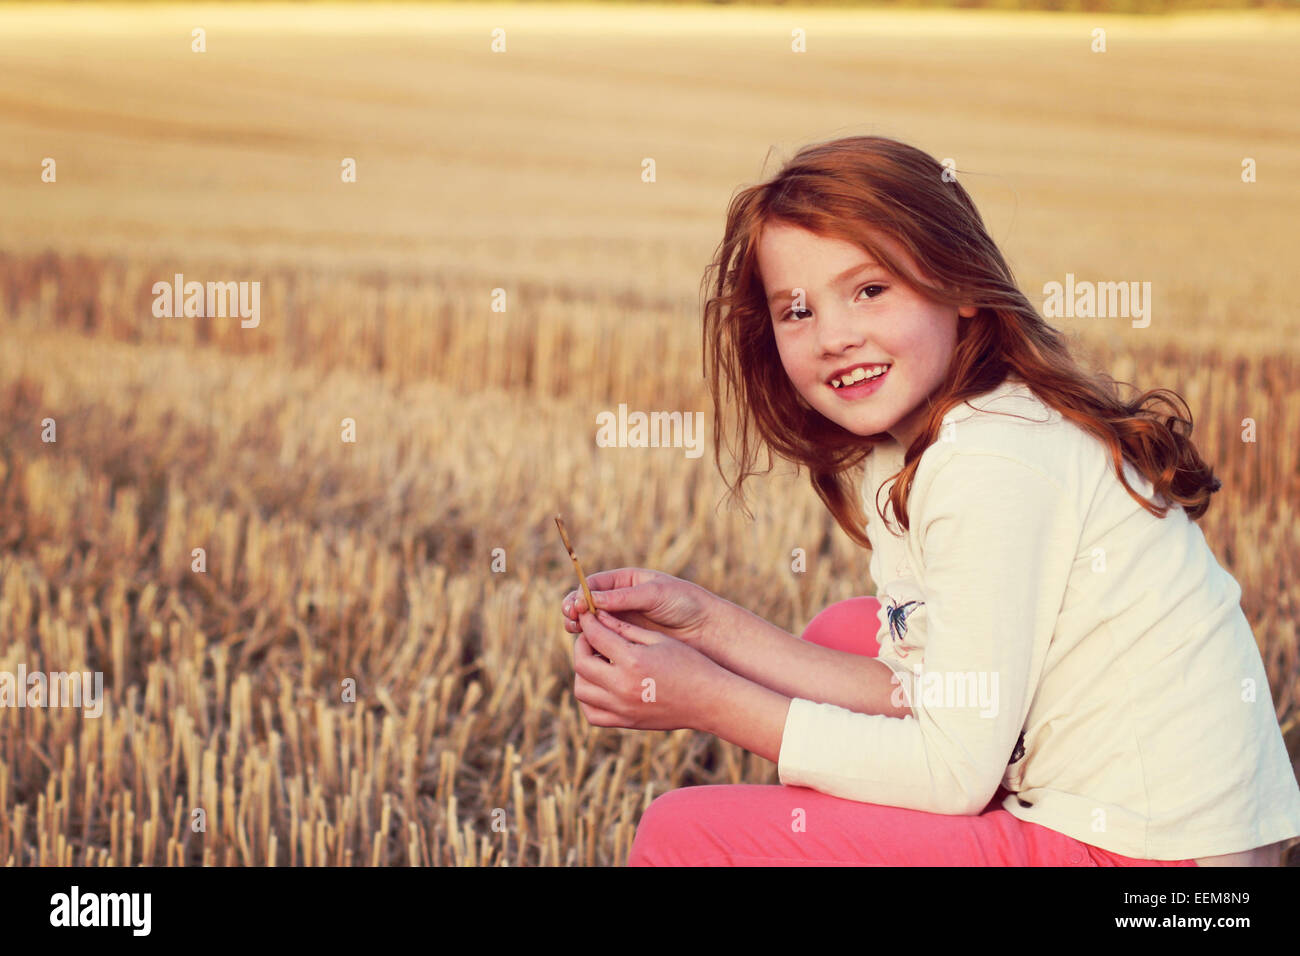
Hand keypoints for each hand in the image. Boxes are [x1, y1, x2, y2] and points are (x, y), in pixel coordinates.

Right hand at [560, 567, 720, 646]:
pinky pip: (603, 642)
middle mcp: (619, 601)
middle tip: (570, 619)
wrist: (707, 630)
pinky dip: (593, 644)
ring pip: (591, 625)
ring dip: (579, 628)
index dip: (580, 593)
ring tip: (574, 632)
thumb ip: (624, 597)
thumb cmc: (685, 604)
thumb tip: (590, 598)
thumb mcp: (655, 594)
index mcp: (625, 582)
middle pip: (587, 604)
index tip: (576, 605)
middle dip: (574, 610)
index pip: (593, 584)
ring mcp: (622, 623)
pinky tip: (590, 648)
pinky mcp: (626, 642)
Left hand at [572, 606, 723, 731]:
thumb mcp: (659, 639)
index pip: (595, 636)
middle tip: (592, 637)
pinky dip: (589, 698)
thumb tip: (598, 616)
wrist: (709, 701)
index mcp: (633, 661)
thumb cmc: (689, 664)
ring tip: (597, 661)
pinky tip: (601, 685)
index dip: (588, 623)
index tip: (588, 616)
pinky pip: (592, 714)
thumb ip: (625, 628)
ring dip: (583, 672)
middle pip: (581, 663)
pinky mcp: (626, 722)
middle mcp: (622, 687)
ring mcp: (622, 708)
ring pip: (581, 690)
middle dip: (582, 645)